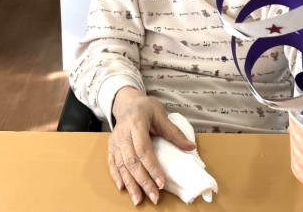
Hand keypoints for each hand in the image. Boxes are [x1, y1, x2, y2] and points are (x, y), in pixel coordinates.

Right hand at [107, 87, 195, 205]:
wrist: (127, 103)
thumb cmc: (146, 108)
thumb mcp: (161, 115)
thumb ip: (175, 132)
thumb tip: (191, 147)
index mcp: (137, 123)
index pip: (143, 149)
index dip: (152, 167)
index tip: (161, 182)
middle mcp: (123, 133)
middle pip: (132, 161)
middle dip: (143, 180)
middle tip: (154, 196)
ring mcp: (115, 140)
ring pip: (121, 165)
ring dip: (130, 183)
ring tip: (138, 199)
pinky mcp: (111, 146)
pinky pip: (112, 163)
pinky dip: (117, 176)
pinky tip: (122, 188)